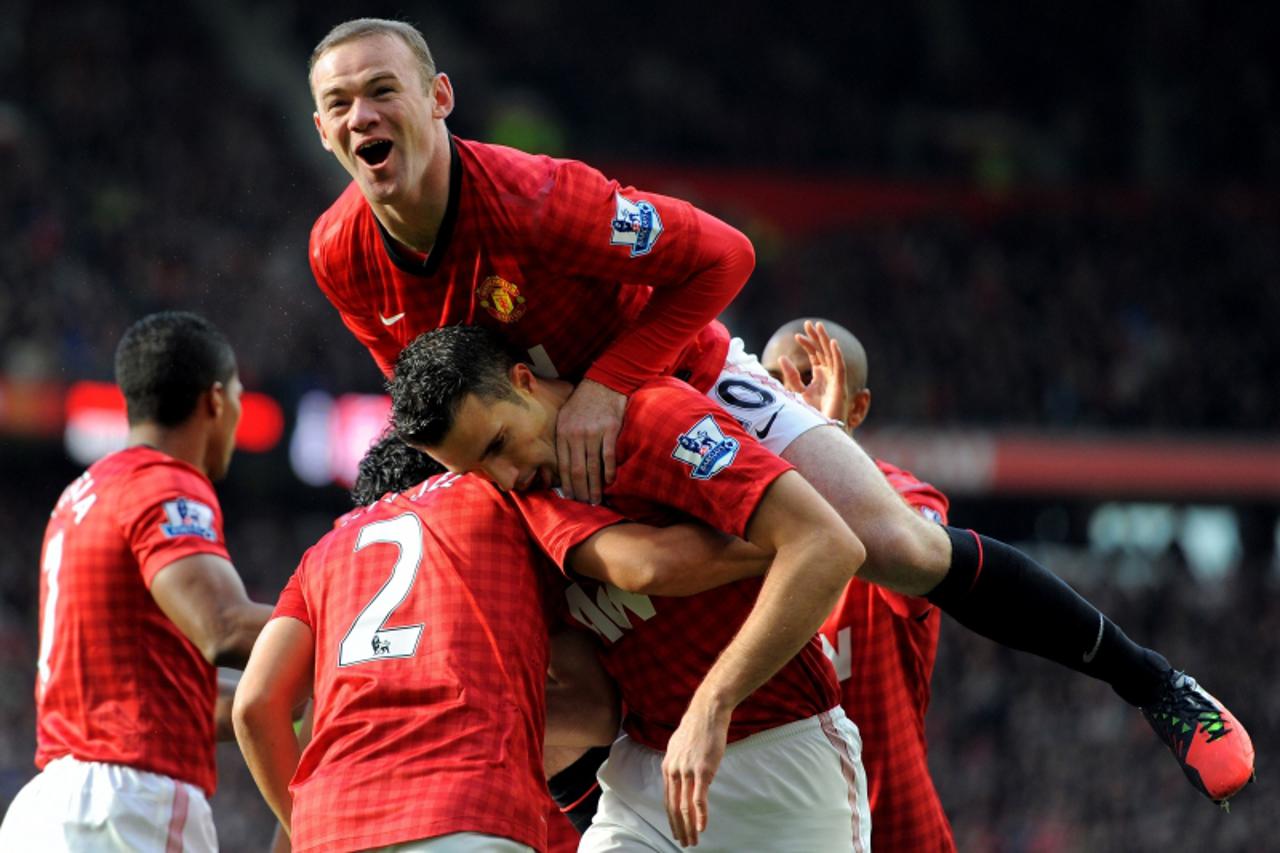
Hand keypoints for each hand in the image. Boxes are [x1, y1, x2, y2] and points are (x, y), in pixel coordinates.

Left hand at [556, 379, 626, 503]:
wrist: (603, 382)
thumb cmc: (583, 402)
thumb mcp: (565, 417)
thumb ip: (564, 440)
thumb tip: (563, 466)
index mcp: (563, 433)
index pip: (564, 466)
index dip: (567, 485)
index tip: (570, 498)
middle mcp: (576, 434)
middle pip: (577, 470)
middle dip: (580, 490)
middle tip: (584, 504)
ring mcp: (594, 432)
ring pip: (593, 466)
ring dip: (595, 486)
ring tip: (596, 500)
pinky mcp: (611, 429)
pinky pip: (608, 456)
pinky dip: (609, 471)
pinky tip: (609, 482)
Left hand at [662, 700, 730, 846]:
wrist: (707, 713)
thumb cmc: (696, 728)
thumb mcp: (680, 747)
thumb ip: (680, 763)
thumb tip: (686, 775)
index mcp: (668, 767)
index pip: (667, 799)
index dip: (671, 818)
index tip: (676, 831)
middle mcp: (674, 771)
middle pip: (673, 807)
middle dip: (678, 828)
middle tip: (684, 843)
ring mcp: (687, 771)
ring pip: (684, 806)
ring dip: (689, 826)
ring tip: (693, 840)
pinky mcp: (703, 770)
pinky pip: (699, 798)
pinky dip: (700, 815)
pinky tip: (702, 827)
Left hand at [777, 320, 846, 422]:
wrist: (822, 430)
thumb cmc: (813, 414)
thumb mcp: (798, 392)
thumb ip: (792, 376)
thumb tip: (782, 358)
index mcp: (820, 376)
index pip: (814, 355)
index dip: (808, 345)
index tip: (797, 336)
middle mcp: (829, 375)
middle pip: (823, 351)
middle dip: (817, 337)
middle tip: (810, 323)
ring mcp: (835, 379)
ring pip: (831, 355)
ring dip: (825, 340)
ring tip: (818, 327)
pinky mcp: (840, 385)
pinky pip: (840, 366)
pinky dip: (837, 354)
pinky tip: (832, 343)